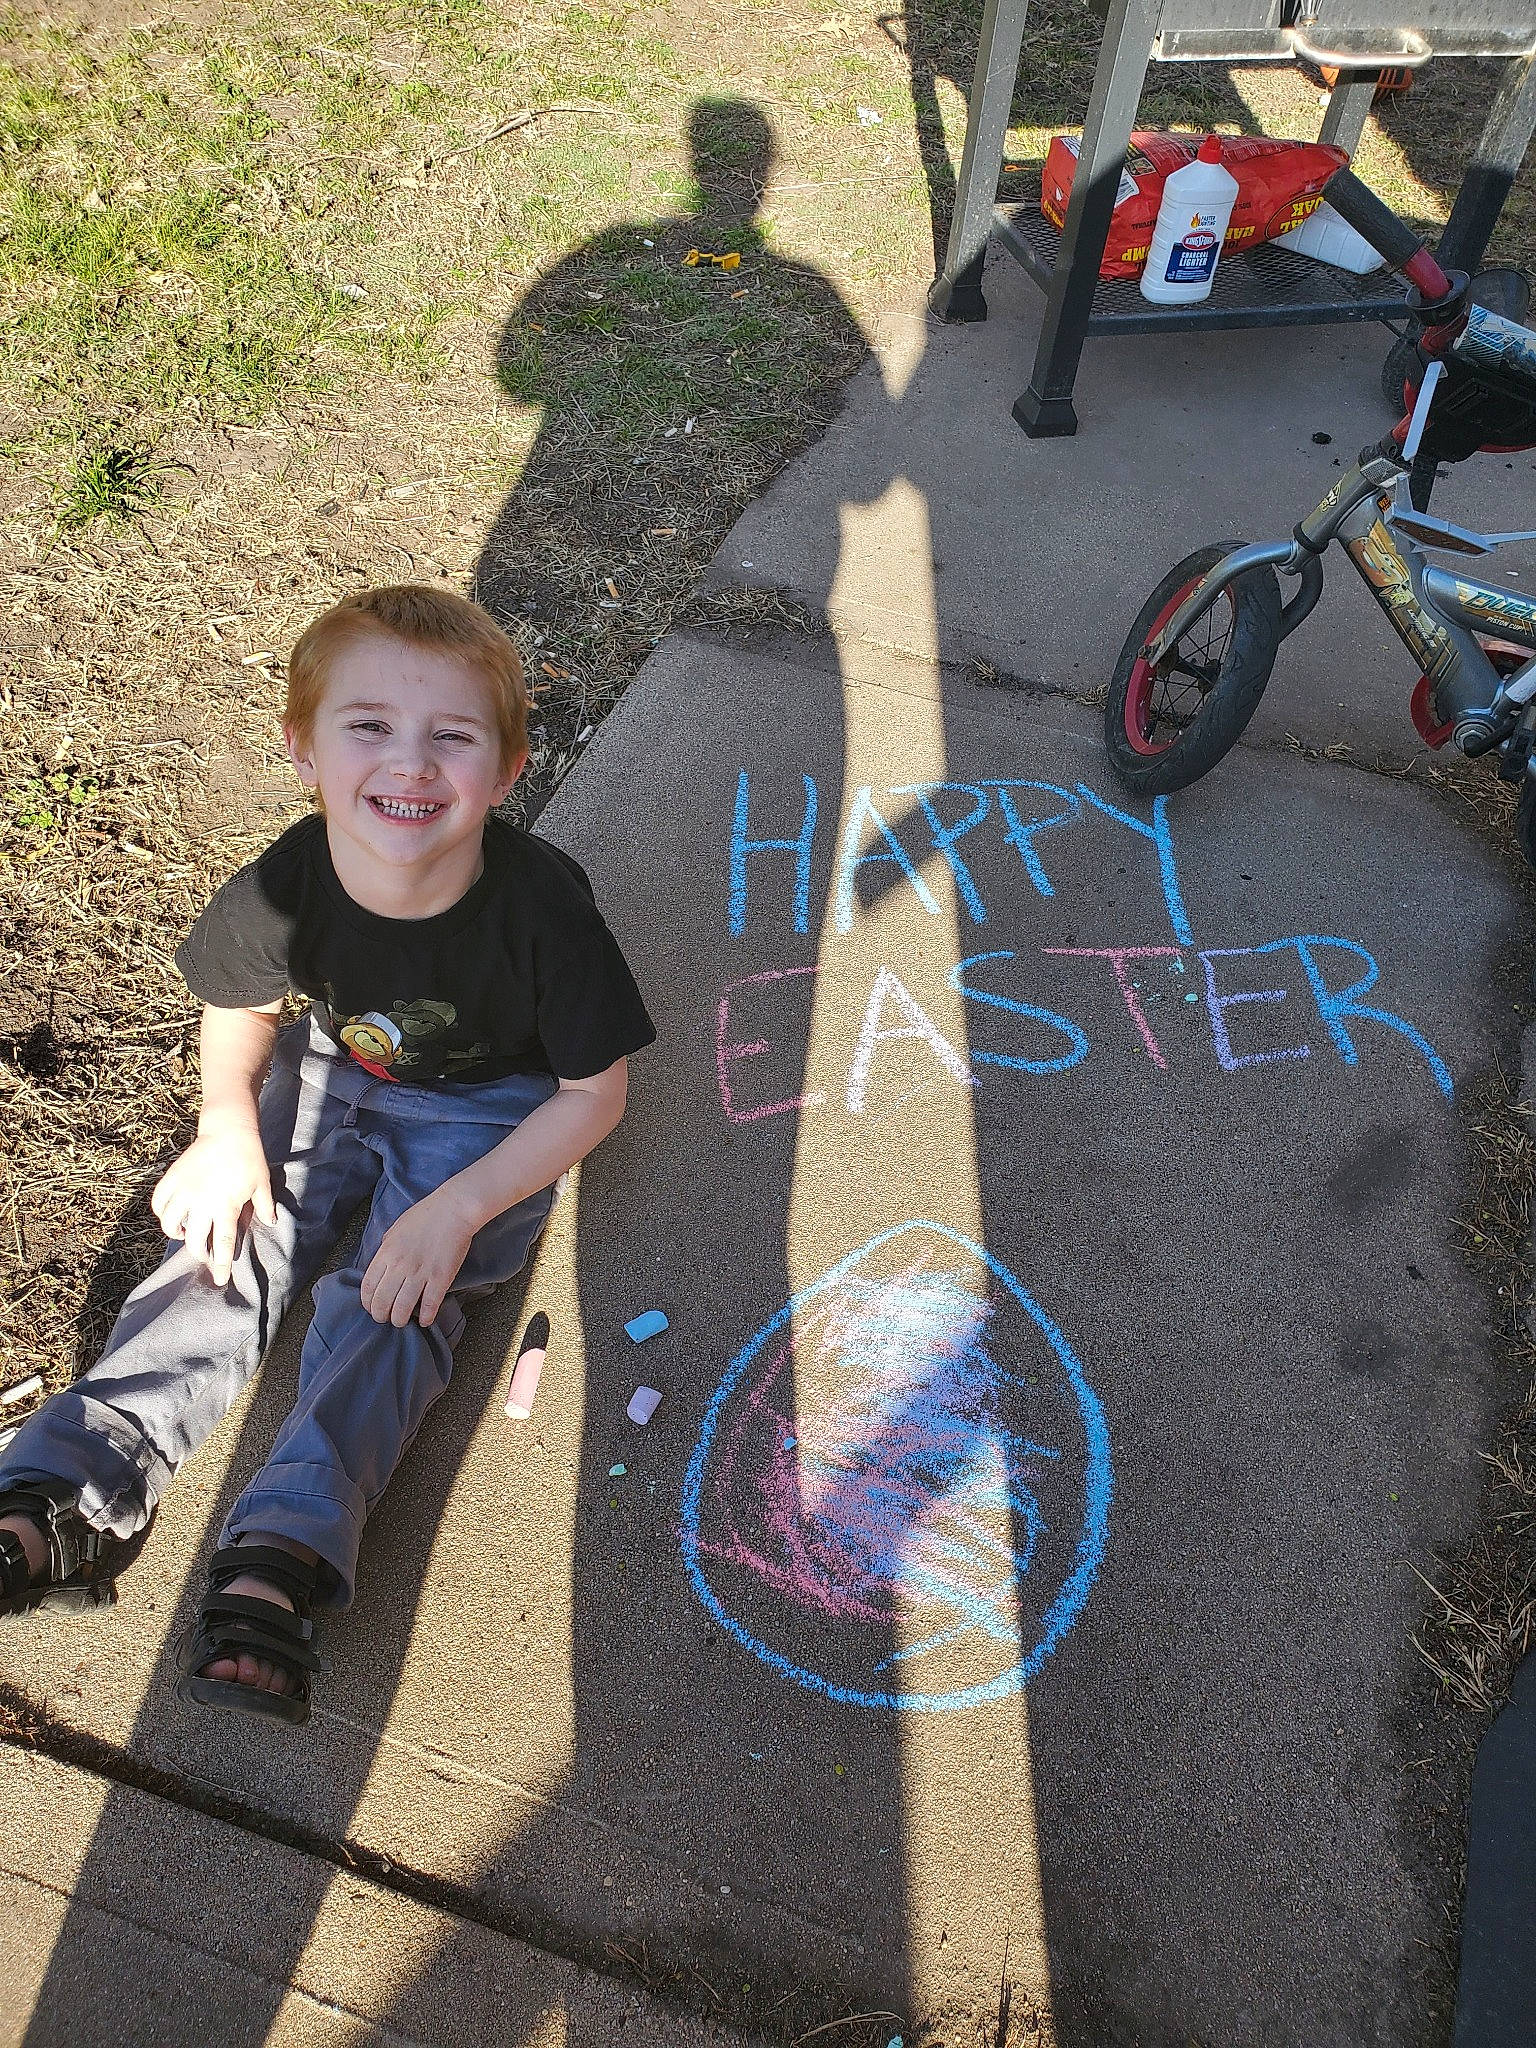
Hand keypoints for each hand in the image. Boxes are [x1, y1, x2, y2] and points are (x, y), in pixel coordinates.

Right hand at [151, 1126, 276, 1286]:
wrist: (228, 1130)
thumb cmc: (249, 1157)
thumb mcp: (262, 1183)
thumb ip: (265, 1206)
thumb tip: (271, 1222)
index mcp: (226, 1207)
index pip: (222, 1244)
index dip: (221, 1265)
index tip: (220, 1280)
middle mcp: (202, 1202)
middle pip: (194, 1241)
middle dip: (199, 1254)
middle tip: (205, 1256)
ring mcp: (184, 1190)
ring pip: (169, 1224)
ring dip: (177, 1234)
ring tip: (185, 1234)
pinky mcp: (172, 1178)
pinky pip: (158, 1203)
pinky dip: (162, 1213)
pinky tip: (172, 1215)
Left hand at [360, 1182, 479, 1327]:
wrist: (453, 1209)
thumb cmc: (425, 1215)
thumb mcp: (395, 1229)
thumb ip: (386, 1248)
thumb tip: (382, 1264)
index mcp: (386, 1252)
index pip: (368, 1286)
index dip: (367, 1302)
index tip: (371, 1307)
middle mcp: (400, 1265)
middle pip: (382, 1301)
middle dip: (381, 1315)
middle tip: (384, 1318)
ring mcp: (420, 1273)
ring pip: (402, 1308)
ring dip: (399, 1320)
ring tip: (401, 1321)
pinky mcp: (440, 1278)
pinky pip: (429, 1304)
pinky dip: (426, 1317)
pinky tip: (425, 1320)